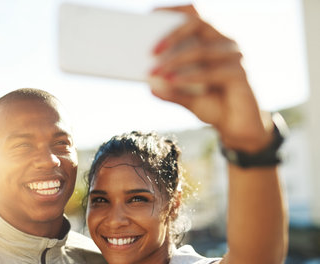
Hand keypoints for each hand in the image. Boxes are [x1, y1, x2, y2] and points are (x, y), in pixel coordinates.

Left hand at [149, 5, 272, 152]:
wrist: (235, 127)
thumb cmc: (212, 105)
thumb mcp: (185, 97)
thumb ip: (169, 89)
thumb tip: (149, 84)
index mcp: (212, 40)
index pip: (195, 15)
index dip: (175, 10)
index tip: (152, 13)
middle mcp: (225, 43)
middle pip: (198, 24)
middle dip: (171, 35)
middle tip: (151, 50)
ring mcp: (234, 57)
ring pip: (200, 50)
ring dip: (174, 61)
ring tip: (154, 72)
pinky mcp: (240, 74)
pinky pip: (211, 71)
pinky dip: (189, 76)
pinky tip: (172, 80)